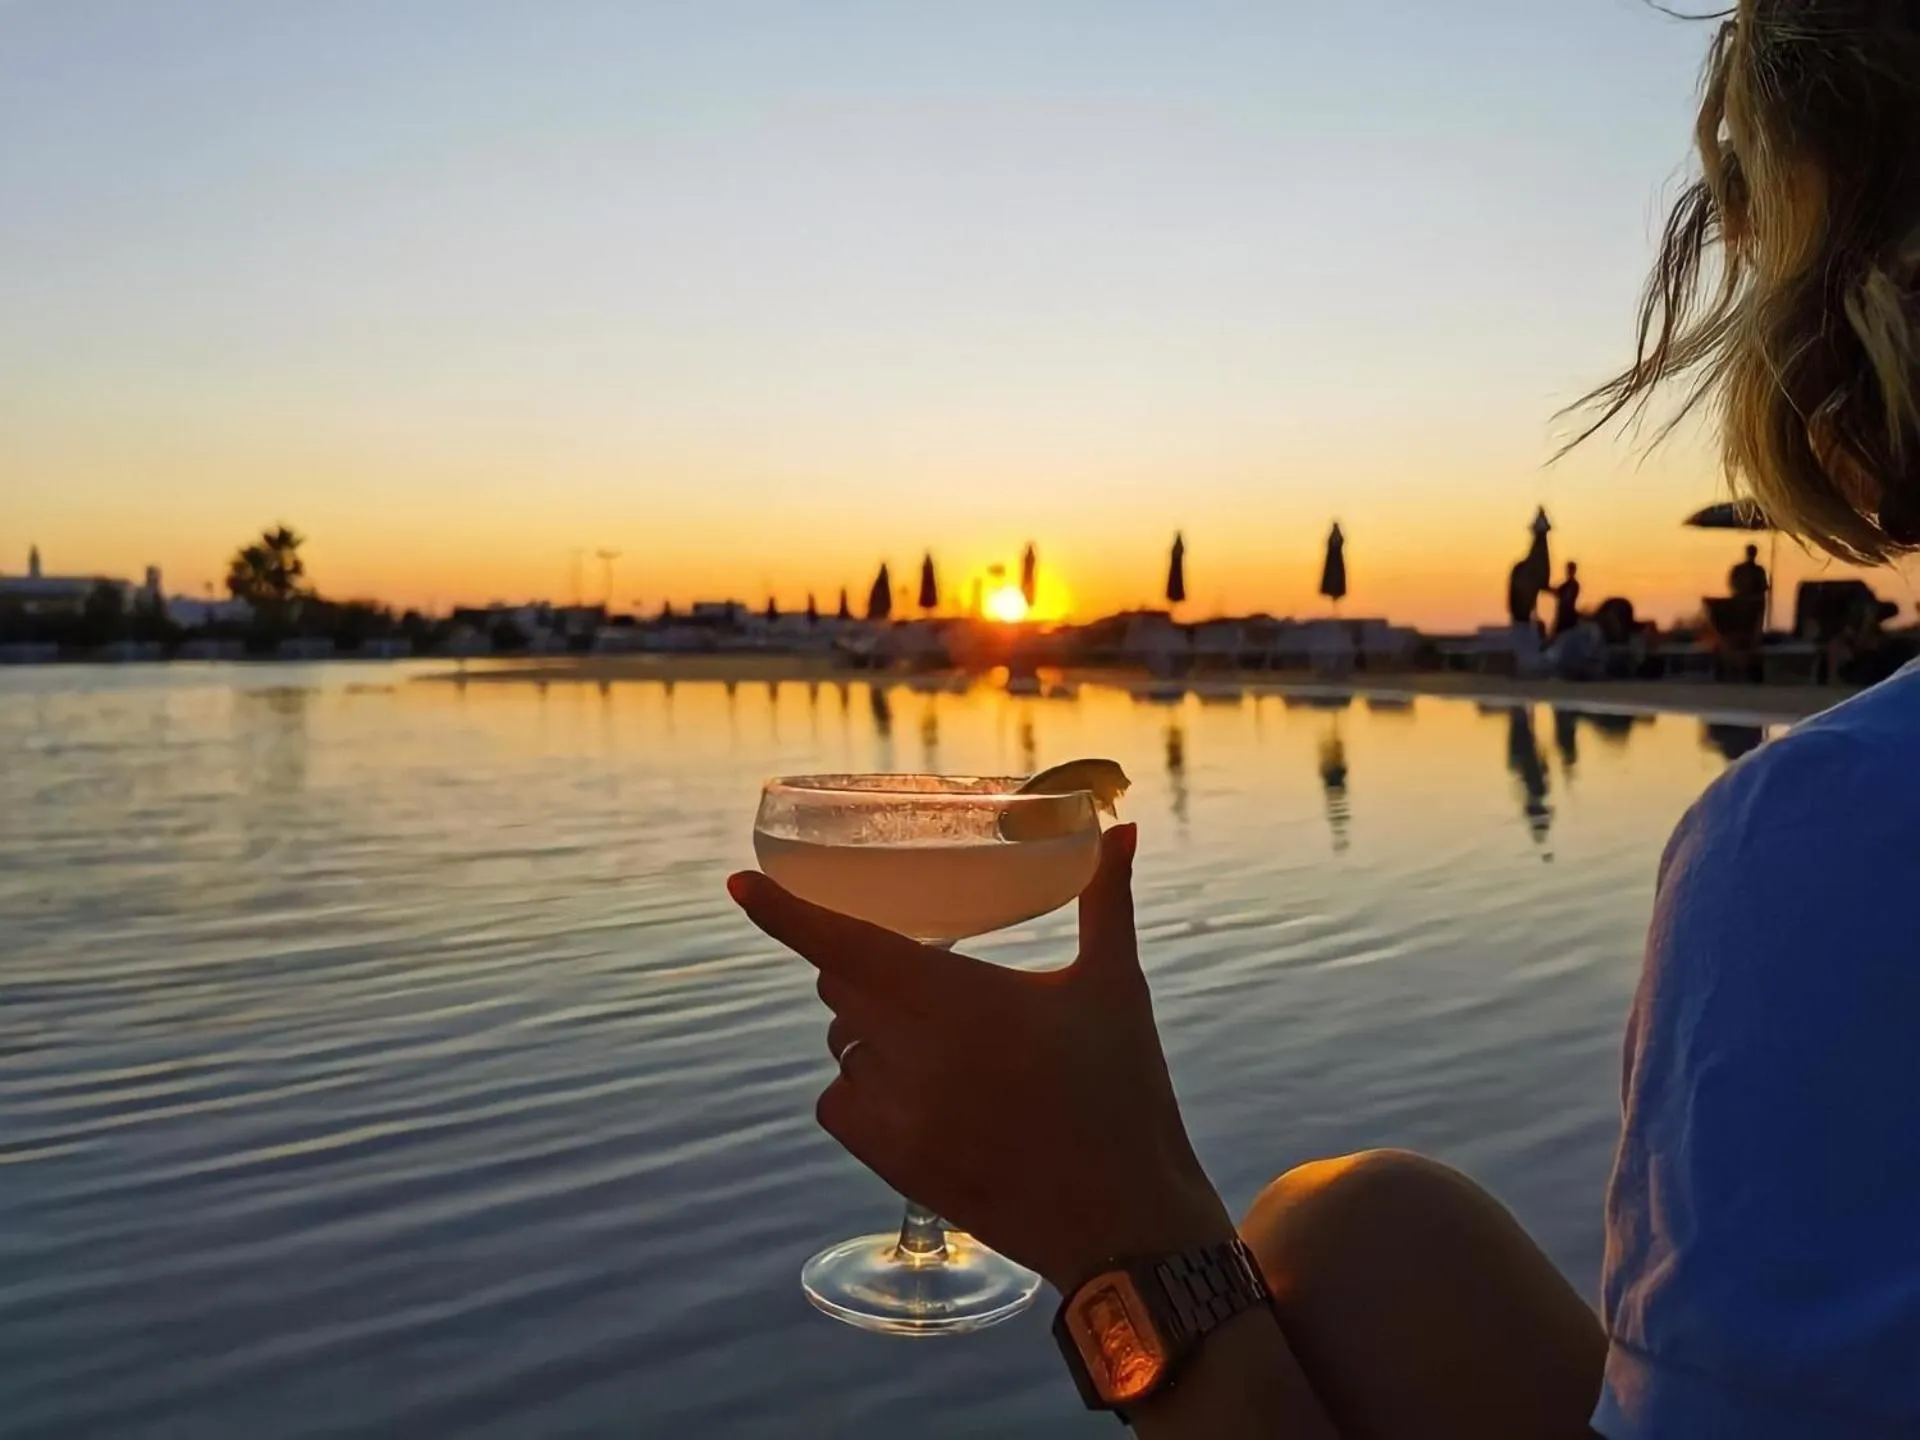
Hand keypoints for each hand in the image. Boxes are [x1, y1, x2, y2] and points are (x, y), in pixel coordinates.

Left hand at [727, 823, 1235, 1292]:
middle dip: (868, 968)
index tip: (737, 885)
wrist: (1122, 1219)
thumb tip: (1125, 830)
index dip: (785, 913)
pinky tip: (921, 1094)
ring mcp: (894, 1112)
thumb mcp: (1113, 987)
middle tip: (931, 977)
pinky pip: (839, 1101)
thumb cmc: (1123, 1092)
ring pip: (843, 1043)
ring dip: (873, 1030)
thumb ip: (1106, 900)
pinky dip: (863, 1086)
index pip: (845, 943)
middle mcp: (911, 1052)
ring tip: (950, 1049)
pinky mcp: (888, 1160)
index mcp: (956, 997)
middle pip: (841, 984)